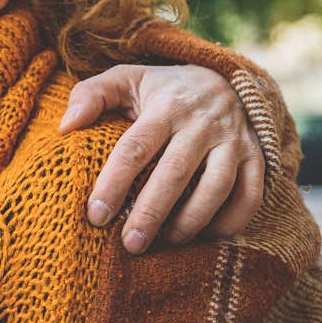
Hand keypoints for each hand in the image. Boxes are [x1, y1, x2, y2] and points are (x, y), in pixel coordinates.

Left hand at [59, 64, 263, 252]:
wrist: (222, 77)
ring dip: (191, 220)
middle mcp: (201, 122)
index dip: (114, 182)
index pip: (136, 147)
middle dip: (151, 212)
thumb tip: (65, 127)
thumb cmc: (162, 88)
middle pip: (175, 172)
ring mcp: (233, 140)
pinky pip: (250, 194)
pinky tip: (206, 237)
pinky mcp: (256, 156)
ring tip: (166, 242)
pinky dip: (231, 221)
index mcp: (165, 106)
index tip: (96, 215)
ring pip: (217, 186)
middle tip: (130, 245)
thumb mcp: (125, 79)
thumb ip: (90, 95)